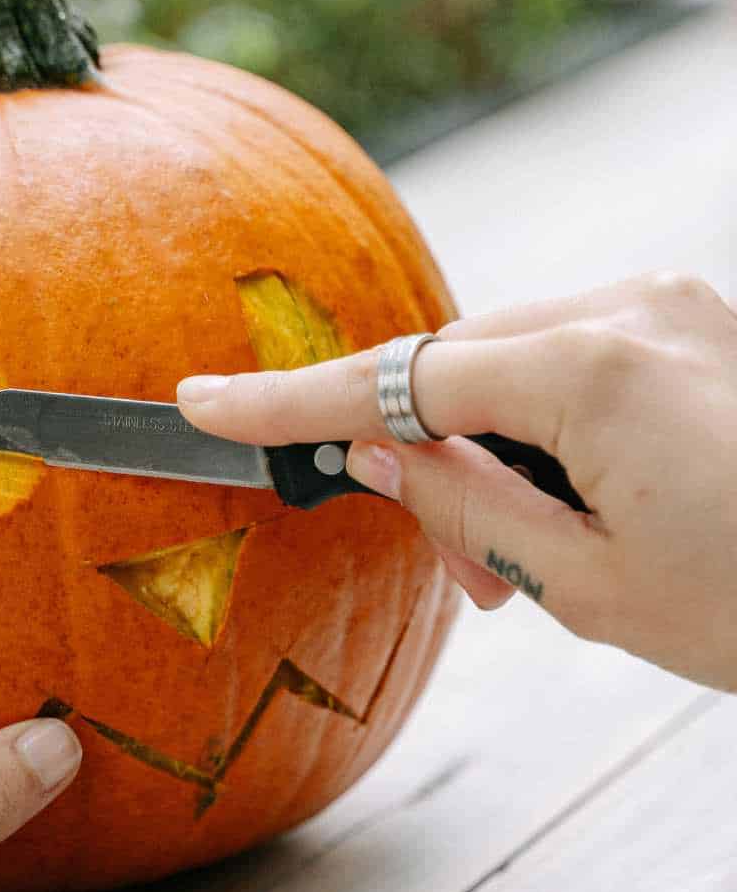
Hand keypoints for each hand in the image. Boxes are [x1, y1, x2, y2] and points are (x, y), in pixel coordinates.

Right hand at [178, 272, 736, 692]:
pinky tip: (571, 504)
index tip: (203, 407)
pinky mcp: (695, 324)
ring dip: (488, 445)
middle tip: (454, 570)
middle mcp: (632, 308)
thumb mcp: (589, 585)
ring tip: (520, 556)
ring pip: (515, 360)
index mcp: (593, 370)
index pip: (401, 377)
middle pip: (459, 362)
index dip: (291, 404)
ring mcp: (672, 306)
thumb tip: (377, 457)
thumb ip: (465, 507)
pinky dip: (545, 426)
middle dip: (425, 454)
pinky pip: (576, 356)